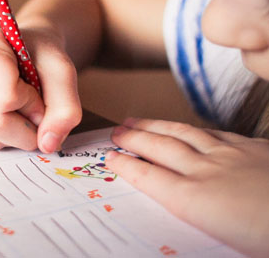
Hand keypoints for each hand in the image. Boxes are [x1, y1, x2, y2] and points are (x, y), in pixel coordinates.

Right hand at [0, 26, 81, 152]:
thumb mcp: (62, 71)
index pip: (4, 97)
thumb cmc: (38, 56)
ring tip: (19, 106)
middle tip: (36, 108)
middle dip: (27, 126)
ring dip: (17, 133)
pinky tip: (4, 112)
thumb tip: (47, 144)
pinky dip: (4, 136)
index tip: (36, 88)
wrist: (22, 53)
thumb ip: (65, 106)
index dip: (31, 102)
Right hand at [106, 118, 268, 257]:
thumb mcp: (225, 243)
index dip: (126, 165)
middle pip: (161, 148)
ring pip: (185, 134)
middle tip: (116, 131)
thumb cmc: (267, 237)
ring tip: (139, 120)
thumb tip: (181, 208)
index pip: (149, 177)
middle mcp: (208, 172)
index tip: (109, 158)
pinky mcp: (256, 149)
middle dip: (134, 138)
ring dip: (157, 126)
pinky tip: (190, 128)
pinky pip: (216, 133)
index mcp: (196, 200)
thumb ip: (198, 219)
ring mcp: (232, 156)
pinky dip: (194, 129)